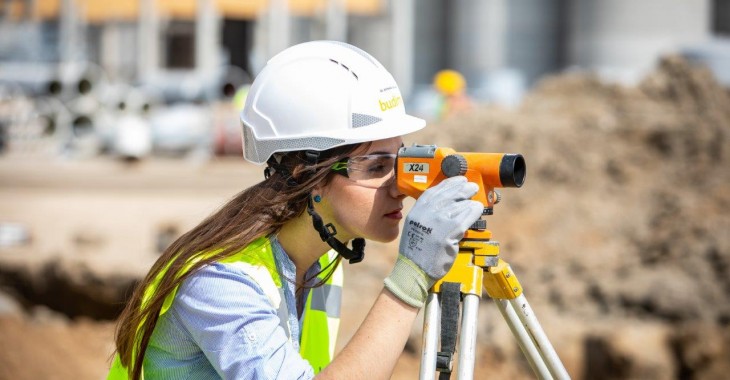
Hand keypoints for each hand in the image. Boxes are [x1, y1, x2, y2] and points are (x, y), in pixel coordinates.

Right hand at [384, 176, 482, 306]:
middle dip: (463, 189)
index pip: (435, 190)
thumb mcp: (415, 227)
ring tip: (476, 202)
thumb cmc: (417, 251)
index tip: (459, 180)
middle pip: (449, 194)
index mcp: (417, 211)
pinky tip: (477, 210)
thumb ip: (427, 214)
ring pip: (460, 205)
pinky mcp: (449, 232)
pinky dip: (474, 212)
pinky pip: (466, 217)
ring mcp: (438, 222)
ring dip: (470, 202)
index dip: (449, 183)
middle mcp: (426, 213)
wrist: (414, 269)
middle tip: (472, 187)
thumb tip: (446, 204)